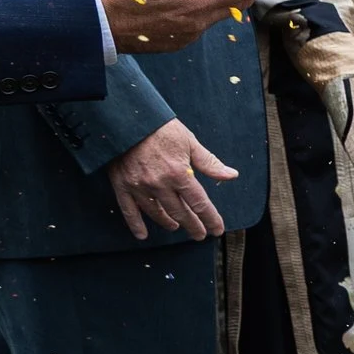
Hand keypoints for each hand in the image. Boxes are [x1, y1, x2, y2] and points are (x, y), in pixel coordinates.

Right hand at [106, 117, 236, 240]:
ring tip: (176, 227)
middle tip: (200, 235)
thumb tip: (232, 175)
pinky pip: (129, 211)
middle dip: (193, 225)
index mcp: (179, 174)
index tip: (217, 230)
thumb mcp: (190, 142)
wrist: (127, 119)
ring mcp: (139, 187)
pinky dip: (136, 225)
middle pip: (180, 212)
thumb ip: (209, 163)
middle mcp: (160, 184)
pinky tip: (142, 235)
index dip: (210, 218)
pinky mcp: (121, 186)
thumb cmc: (162, 129)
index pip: (200, 203)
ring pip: (157, 213)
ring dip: (169, 223)